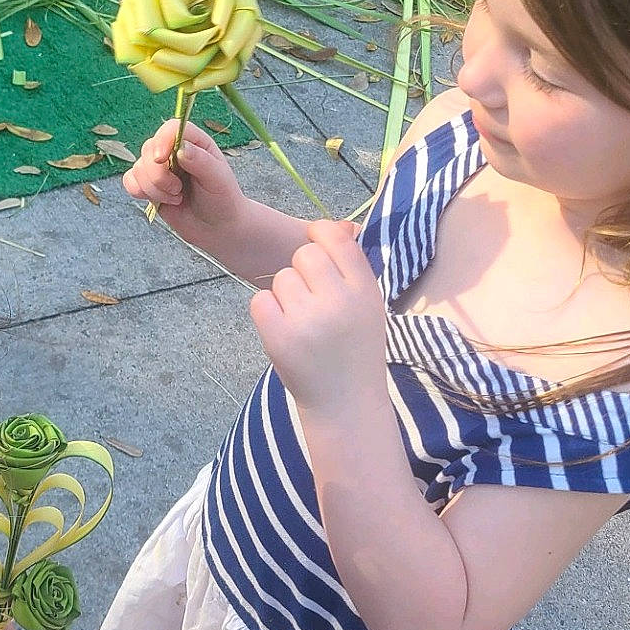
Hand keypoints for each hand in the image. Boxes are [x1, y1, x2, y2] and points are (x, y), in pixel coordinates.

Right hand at [123, 118, 246, 244]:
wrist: (217, 227)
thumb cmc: (222, 199)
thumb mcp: (218, 179)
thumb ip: (201, 161)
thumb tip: (181, 148)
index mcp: (194, 142)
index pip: (171, 129)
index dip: (162, 141)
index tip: (161, 159)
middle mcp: (174, 151)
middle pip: (149, 149)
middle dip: (158, 175)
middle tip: (178, 190)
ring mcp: (160, 168)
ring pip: (138, 168)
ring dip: (154, 188)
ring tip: (177, 198)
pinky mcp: (149, 185)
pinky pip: (130, 181)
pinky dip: (140, 192)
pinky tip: (161, 201)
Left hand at [249, 219, 387, 414]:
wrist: (346, 404)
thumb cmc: (355, 350)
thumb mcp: (369, 306)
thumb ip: (352, 268)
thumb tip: (333, 225)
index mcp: (365, 290)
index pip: (336, 238)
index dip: (320, 236)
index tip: (316, 248)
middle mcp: (339, 301)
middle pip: (304, 255)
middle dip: (302, 272)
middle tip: (311, 301)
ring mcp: (308, 320)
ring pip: (281, 278)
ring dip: (285, 296)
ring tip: (303, 323)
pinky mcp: (280, 337)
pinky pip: (260, 300)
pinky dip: (267, 312)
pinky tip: (284, 330)